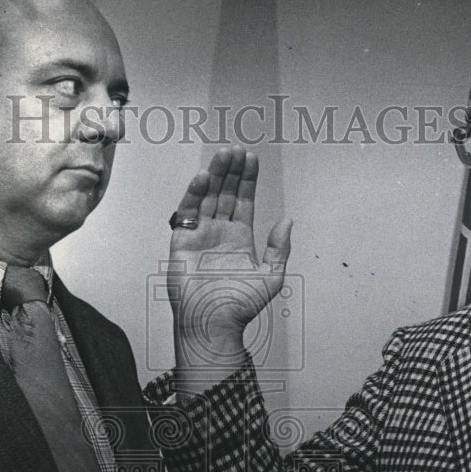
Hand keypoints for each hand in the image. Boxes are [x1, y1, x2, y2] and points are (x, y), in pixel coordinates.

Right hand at [168, 146, 291, 370]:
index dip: (247, 180)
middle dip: (231, 172)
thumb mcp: (271, 276)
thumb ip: (280, 248)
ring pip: (207, 198)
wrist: (213, 322)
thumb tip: (288, 221)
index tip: (251, 159)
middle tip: (236, 149)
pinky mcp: (182, 241)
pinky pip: (187, 213)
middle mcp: (219, 233)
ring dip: (215, 176)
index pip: (243, 201)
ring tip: (223, 154)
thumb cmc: (240, 306)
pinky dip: (194, 194)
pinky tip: (203, 177)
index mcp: (240, 238)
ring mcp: (200, 235)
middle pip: (225, 194)